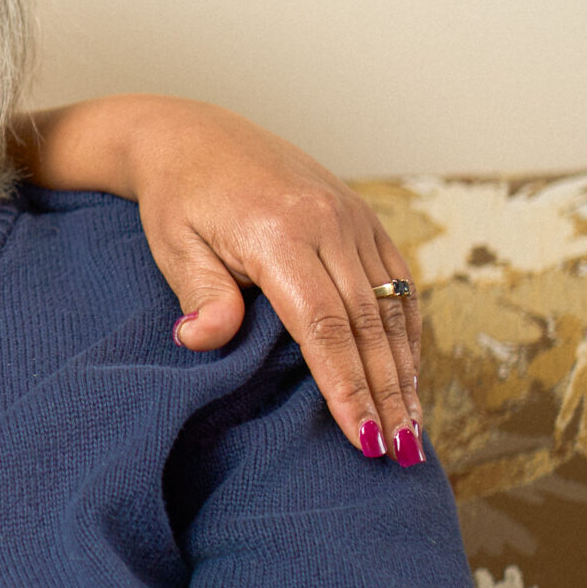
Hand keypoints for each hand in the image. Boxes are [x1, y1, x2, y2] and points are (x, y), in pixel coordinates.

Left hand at [28, 95, 423, 460]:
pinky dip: (407, 330)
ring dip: (406, 369)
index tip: (364, 439)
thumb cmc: (177, 197)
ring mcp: (352, 215)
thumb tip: (202, 340)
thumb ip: (200, 293)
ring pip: (393, 303)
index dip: (347, 386)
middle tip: (402, 453)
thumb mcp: (173, 244)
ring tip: (413, 430)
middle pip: (370, 322)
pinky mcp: (362, 215)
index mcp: (279, 231)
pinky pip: (398, 278)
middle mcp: (328, 221)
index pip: (324, 325)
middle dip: (388, 392)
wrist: (194, 134)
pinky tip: (408, 372)